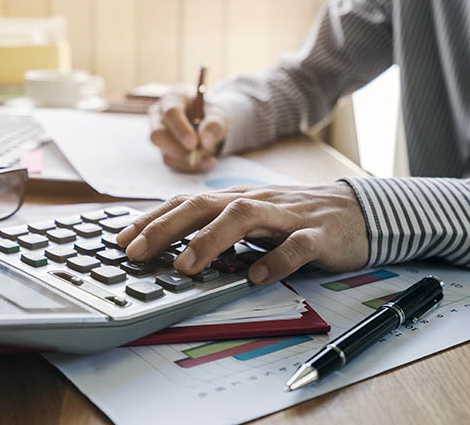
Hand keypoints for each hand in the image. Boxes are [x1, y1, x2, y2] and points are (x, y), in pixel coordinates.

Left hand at [116, 182, 368, 283]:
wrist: (357, 212)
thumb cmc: (293, 218)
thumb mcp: (250, 220)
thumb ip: (217, 230)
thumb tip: (172, 249)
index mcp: (235, 200)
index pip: (185, 204)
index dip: (152, 220)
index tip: (121, 240)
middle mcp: (255, 202)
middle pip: (204, 206)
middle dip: (166, 228)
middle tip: (137, 252)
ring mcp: (286, 216)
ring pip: (244, 218)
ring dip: (211, 239)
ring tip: (186, 265)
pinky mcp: (318, 235)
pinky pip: (296, 246)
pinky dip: (275, 260)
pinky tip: (255, 277)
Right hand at [149, 93, 228, 172]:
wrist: (208, 128)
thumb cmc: (210, 117)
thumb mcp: (218, 116)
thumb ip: (214, 125)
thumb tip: (205, 140)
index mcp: (171, 101)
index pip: (170, 113)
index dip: (180, 129)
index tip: (194, 143)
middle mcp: (159, 118)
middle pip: (158, 135)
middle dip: (178, 149)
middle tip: (198, 157)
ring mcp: (159, 137)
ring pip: (165, 153)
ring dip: (188, 161)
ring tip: (210, 160)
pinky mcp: (163, 151)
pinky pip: (172, 163)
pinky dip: (190, 167)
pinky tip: (206, 162)